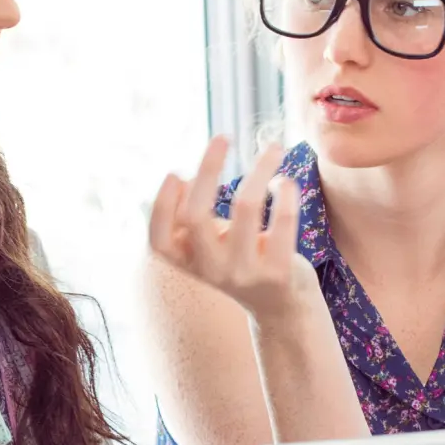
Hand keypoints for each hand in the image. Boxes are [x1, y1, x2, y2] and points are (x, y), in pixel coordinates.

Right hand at [148, 137, 316, 321]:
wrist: (283, 307)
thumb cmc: (243, 261)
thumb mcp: (211, 245)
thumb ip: (194, 220)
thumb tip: (186, 178)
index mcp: (188, 262)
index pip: (159, 240)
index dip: (161, 205)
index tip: (176, 172)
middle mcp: (211, 270)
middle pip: (195, 216)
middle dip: (207, 170)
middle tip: (222, 136)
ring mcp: (244, 273)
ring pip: (244, 209)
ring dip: (259, 169)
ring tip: (274, 147)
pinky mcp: (278, 273)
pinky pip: (281, 222)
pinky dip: (285, 192)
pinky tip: (284, 180)